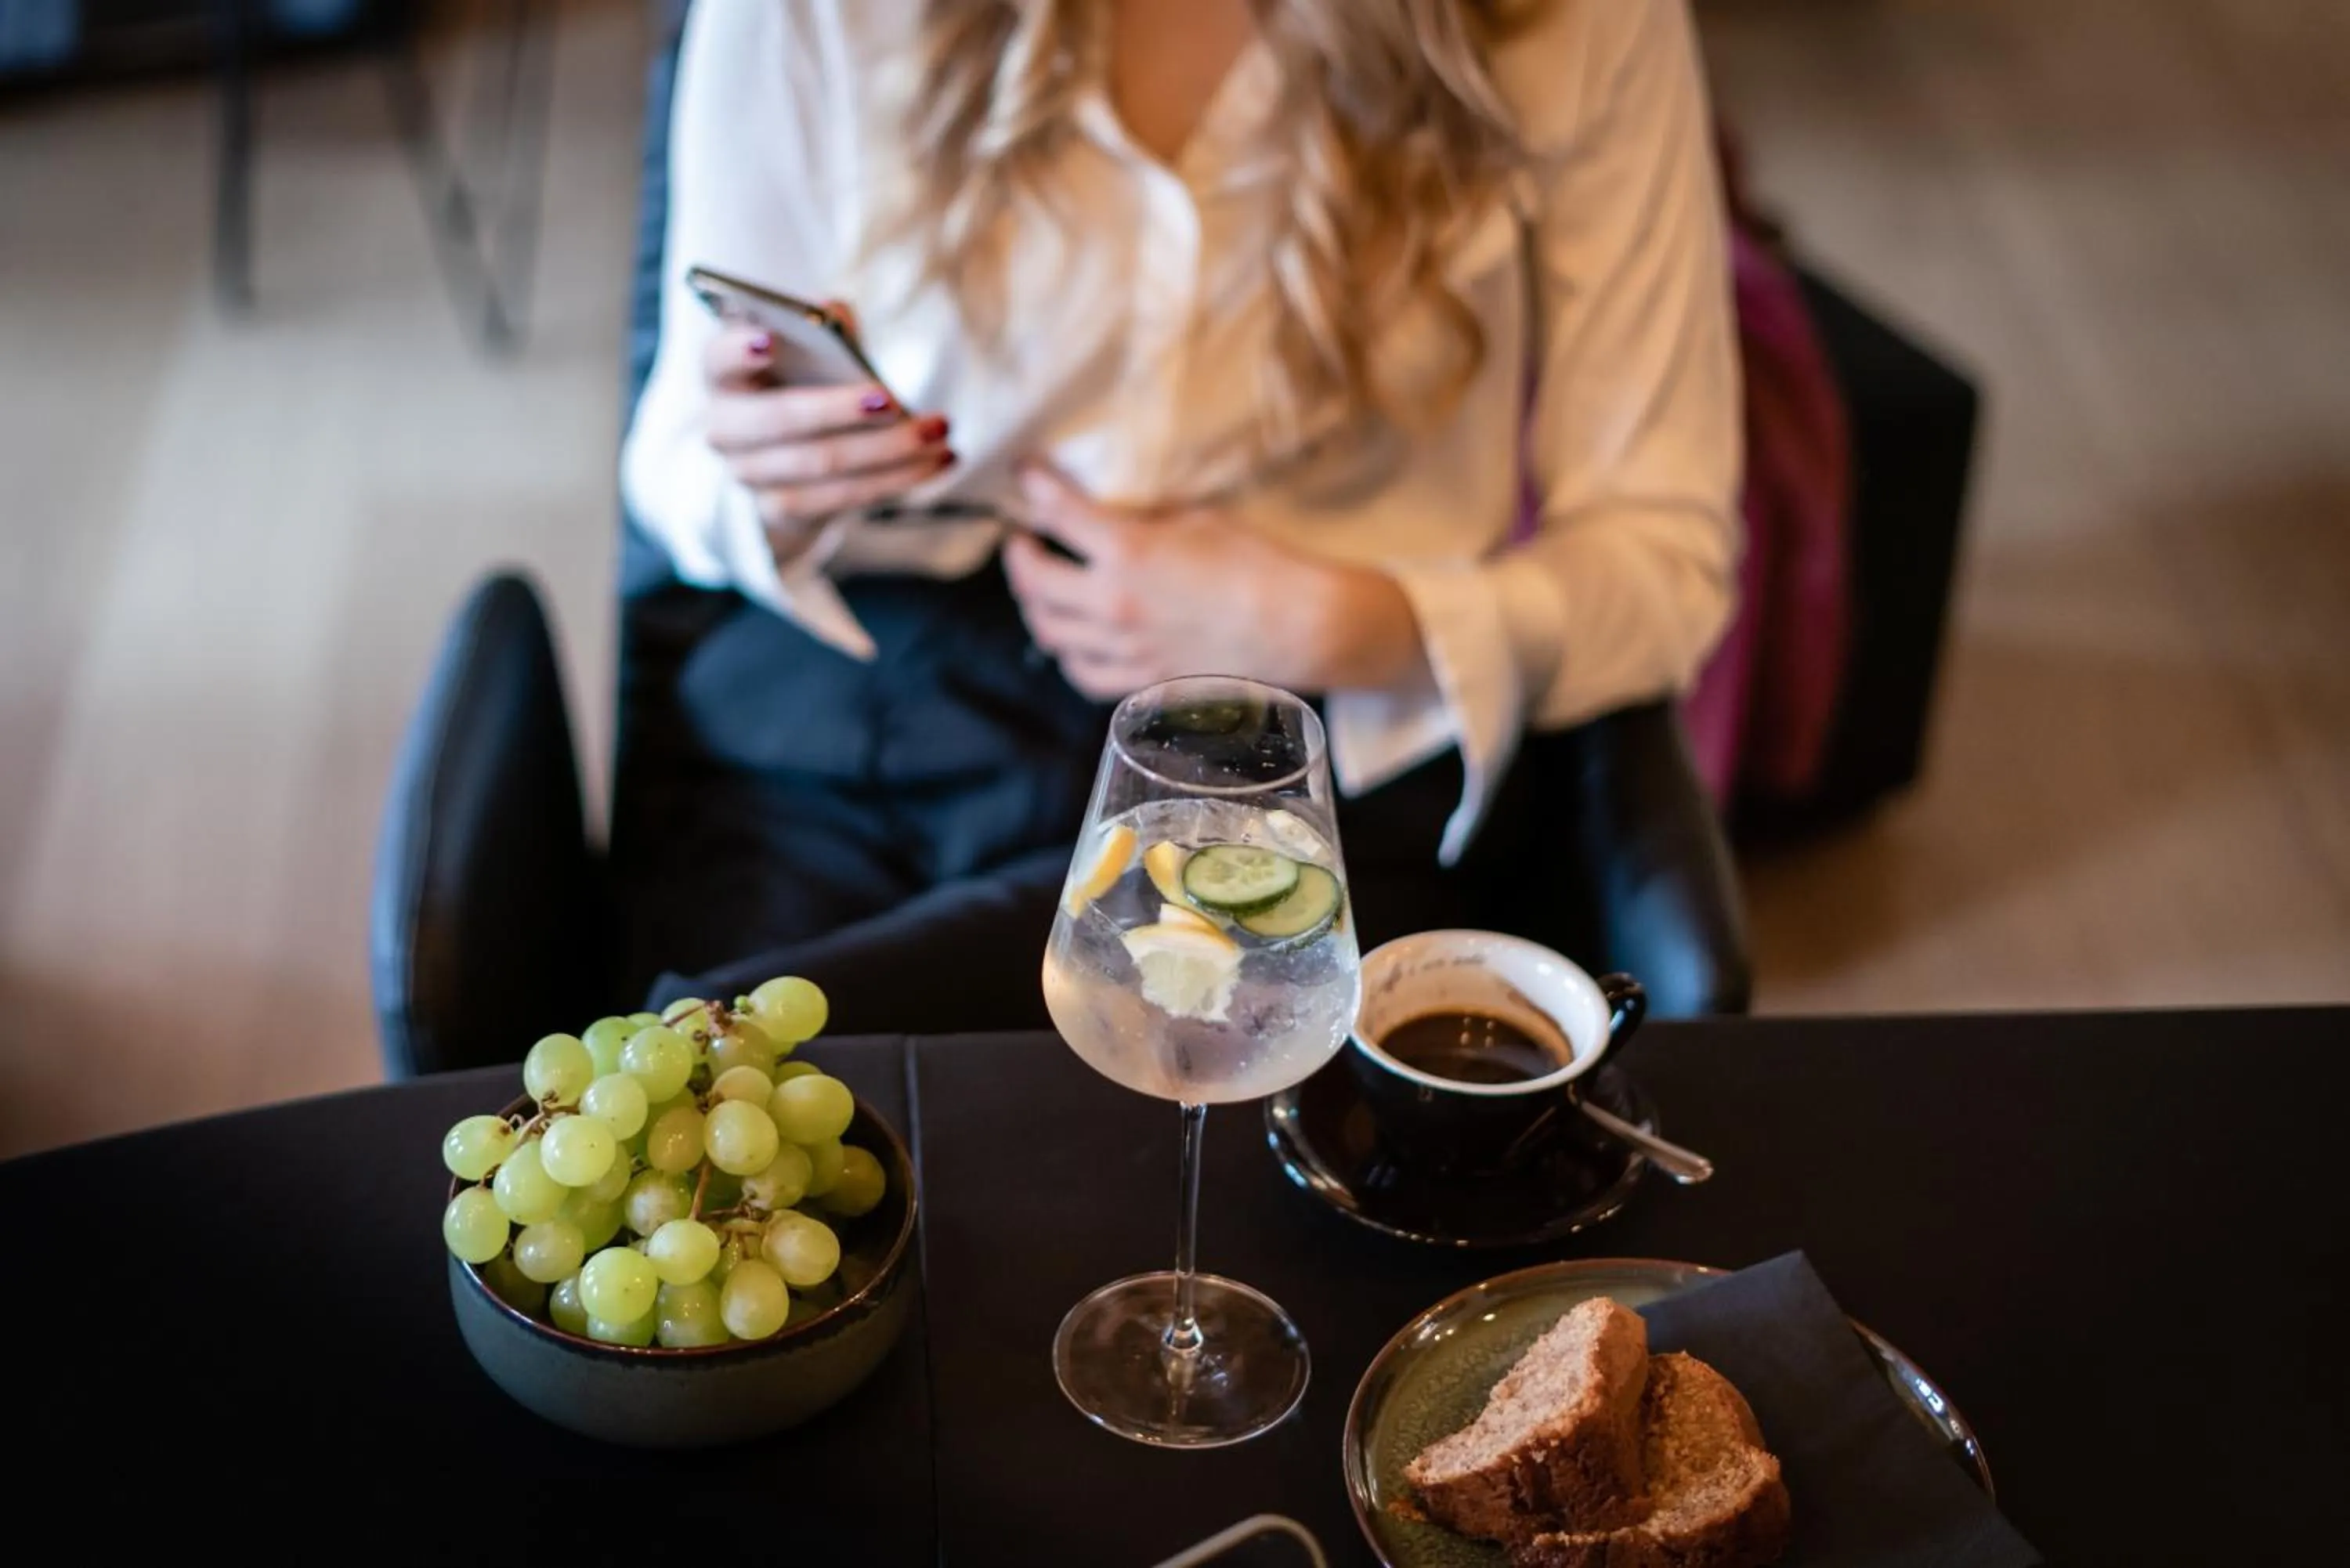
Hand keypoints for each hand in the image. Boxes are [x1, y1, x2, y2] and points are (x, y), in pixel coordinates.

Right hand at [702, 321, 953, 568]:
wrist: (795, 455)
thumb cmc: (806, 381)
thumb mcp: (813, 348)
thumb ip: (822, 326)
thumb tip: (832, 314)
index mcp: (723, 375)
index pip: (718, 360)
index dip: (738, 351)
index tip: (771, 340)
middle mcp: (725, 428)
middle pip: (778, 420)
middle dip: (837, 410)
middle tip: (891, 398)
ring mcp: (749, 475)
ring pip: (821, 464)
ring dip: (888, 450)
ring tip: (939, 430)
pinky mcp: (782, 510)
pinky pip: (842, 499)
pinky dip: (898, 479)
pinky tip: (939, 460)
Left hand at [1001, 466, 1427, 701]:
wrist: (1298, 626)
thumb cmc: (1258, 563)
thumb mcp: (1197, 518)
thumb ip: (1143, 519)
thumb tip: (1112, 516)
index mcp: (1127, 551)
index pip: (1057, 512)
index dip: (1034, 487)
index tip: (1025, 475)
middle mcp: (1113, 602)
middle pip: (1034, 582)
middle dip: (1018, 556)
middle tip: (1021, 541)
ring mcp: (1124, 647)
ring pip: (1050, 632)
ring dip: (1034, 606)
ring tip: (1039, 590)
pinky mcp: (1143, 680)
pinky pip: (1083, 674)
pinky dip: (1067, 655)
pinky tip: (1071, 642)